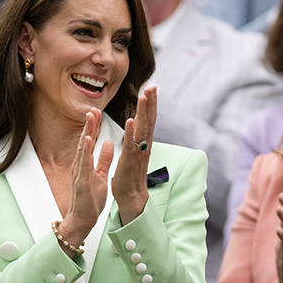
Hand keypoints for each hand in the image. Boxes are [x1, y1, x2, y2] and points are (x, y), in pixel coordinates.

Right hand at [61, 108, 112, 251]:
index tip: (97, 112)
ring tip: (90, 117)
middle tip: (93, 108)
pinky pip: (83, 164)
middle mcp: (81, 165)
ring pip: (82, 149)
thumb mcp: (101, 175)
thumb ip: (104, 159)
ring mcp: (79, 173)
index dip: (94, 126)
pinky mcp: (81, 181)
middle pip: (84, 140)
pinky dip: (85, 151)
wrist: (83, 219)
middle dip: (89, 124)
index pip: (90, 141)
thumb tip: (108, 144)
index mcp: (87, 163)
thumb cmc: (90, 199)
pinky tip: (87, 140)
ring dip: (86, 132)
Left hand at [112, 86, 156, 224]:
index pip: (149, 119)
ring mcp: (138, 152)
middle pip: (149, 120)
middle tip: (153, 87)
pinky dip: (131, 131)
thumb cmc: (131, 174)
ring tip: (144, 97)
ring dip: (143, 112)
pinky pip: (131, 144)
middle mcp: (144, 145)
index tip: (152, 88)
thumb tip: (138, 123)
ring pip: (142, 129)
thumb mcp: (135, 150)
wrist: (131, 195)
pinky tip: (131, 120)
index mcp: (144, 142)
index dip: (151, 104)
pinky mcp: (129, 161)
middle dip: (151, 103)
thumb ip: (137, 136)